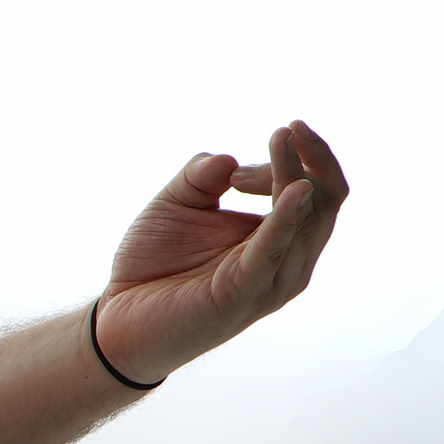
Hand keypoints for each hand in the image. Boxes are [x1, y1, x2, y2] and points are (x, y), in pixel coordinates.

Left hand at [89, 120, 349, 384]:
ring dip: (296, 174)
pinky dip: (286, 218)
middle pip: (325, 202)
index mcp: (278, 238)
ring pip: (308, 221)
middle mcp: (285, 260)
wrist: (119, 318)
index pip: (313, 190)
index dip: (286, 162)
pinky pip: (275, 252)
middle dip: (315, 158)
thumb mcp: (177, 203)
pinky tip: (292, 188)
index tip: (231, 174)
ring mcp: (270, 280)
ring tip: (284, 136)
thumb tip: (229, 160)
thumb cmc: (153, 263)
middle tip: (292, 126)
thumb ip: (202, 176)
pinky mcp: (244, 294)